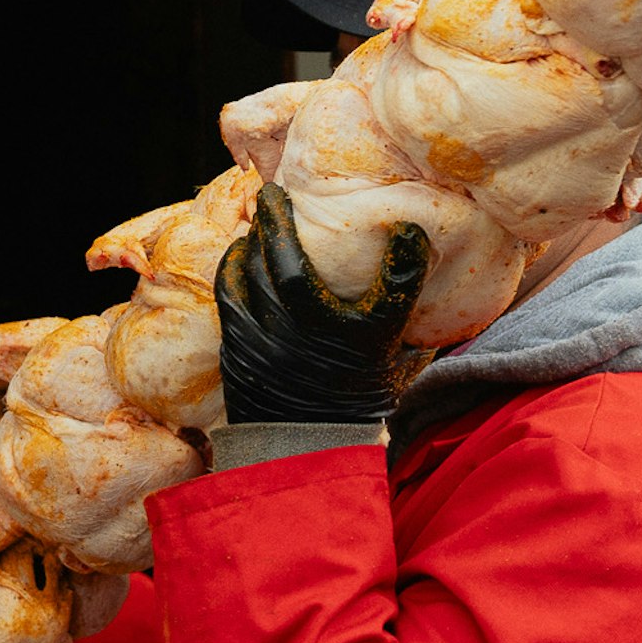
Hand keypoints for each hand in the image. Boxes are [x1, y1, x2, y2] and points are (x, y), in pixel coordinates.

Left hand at [215, 184, 430, 425]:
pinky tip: (238, 254)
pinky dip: (233, 268)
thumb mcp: (391, 359)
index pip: (383, 288)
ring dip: (251, 240)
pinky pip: (228, 295)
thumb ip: (399, 304)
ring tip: (258, 220)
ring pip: (249, 274)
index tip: (404, 226)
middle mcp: (305, 338)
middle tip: (276, 192)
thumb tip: (413, 244)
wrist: (304, 450)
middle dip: (278, 220)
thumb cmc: (352, 399)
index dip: (398, 254)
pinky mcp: (237, 349)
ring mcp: (265, 343)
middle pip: (287, 263)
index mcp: (352, 341)